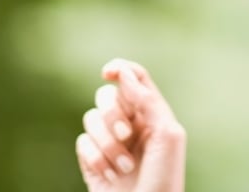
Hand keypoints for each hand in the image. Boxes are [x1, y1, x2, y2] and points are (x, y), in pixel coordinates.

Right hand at [76, 59, 185, 191]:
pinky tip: (108, 175)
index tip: (108, 72)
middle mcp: (130, 125)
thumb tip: (124, 73)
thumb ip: (147, 100)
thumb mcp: (166, 134)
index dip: (120, 69)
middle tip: (127, 136)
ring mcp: (109, 142)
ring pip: (91, 118)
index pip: (134, 79)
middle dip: (113, 114)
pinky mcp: (92, 161)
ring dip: (107, 143)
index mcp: (153, 114)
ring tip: (123, 168)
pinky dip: (93, 157)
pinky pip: (81, 142)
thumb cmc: (164, 179)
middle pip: (107, 96)